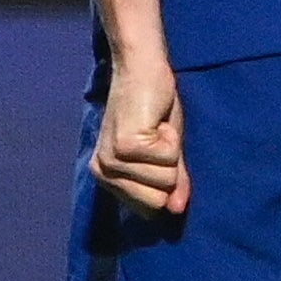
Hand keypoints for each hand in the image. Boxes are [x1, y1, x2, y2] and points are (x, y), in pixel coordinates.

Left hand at [90, 54, 185, 214]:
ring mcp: (112, 159)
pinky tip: (157, 122)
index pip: (151, 209)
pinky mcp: (126, 144)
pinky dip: (172, 138)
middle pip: (158, 201)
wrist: (143, 69)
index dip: (165, 181)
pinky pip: (168, 159)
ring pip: (165, 181)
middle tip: (158, 139)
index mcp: (107, 176)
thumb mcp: (168, 153)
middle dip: (169, 170)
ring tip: (156, 128)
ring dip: (170, 151)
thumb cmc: (155, 109)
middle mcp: (104, 171)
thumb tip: (177, 211)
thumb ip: (172, 184)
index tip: (157, 152)